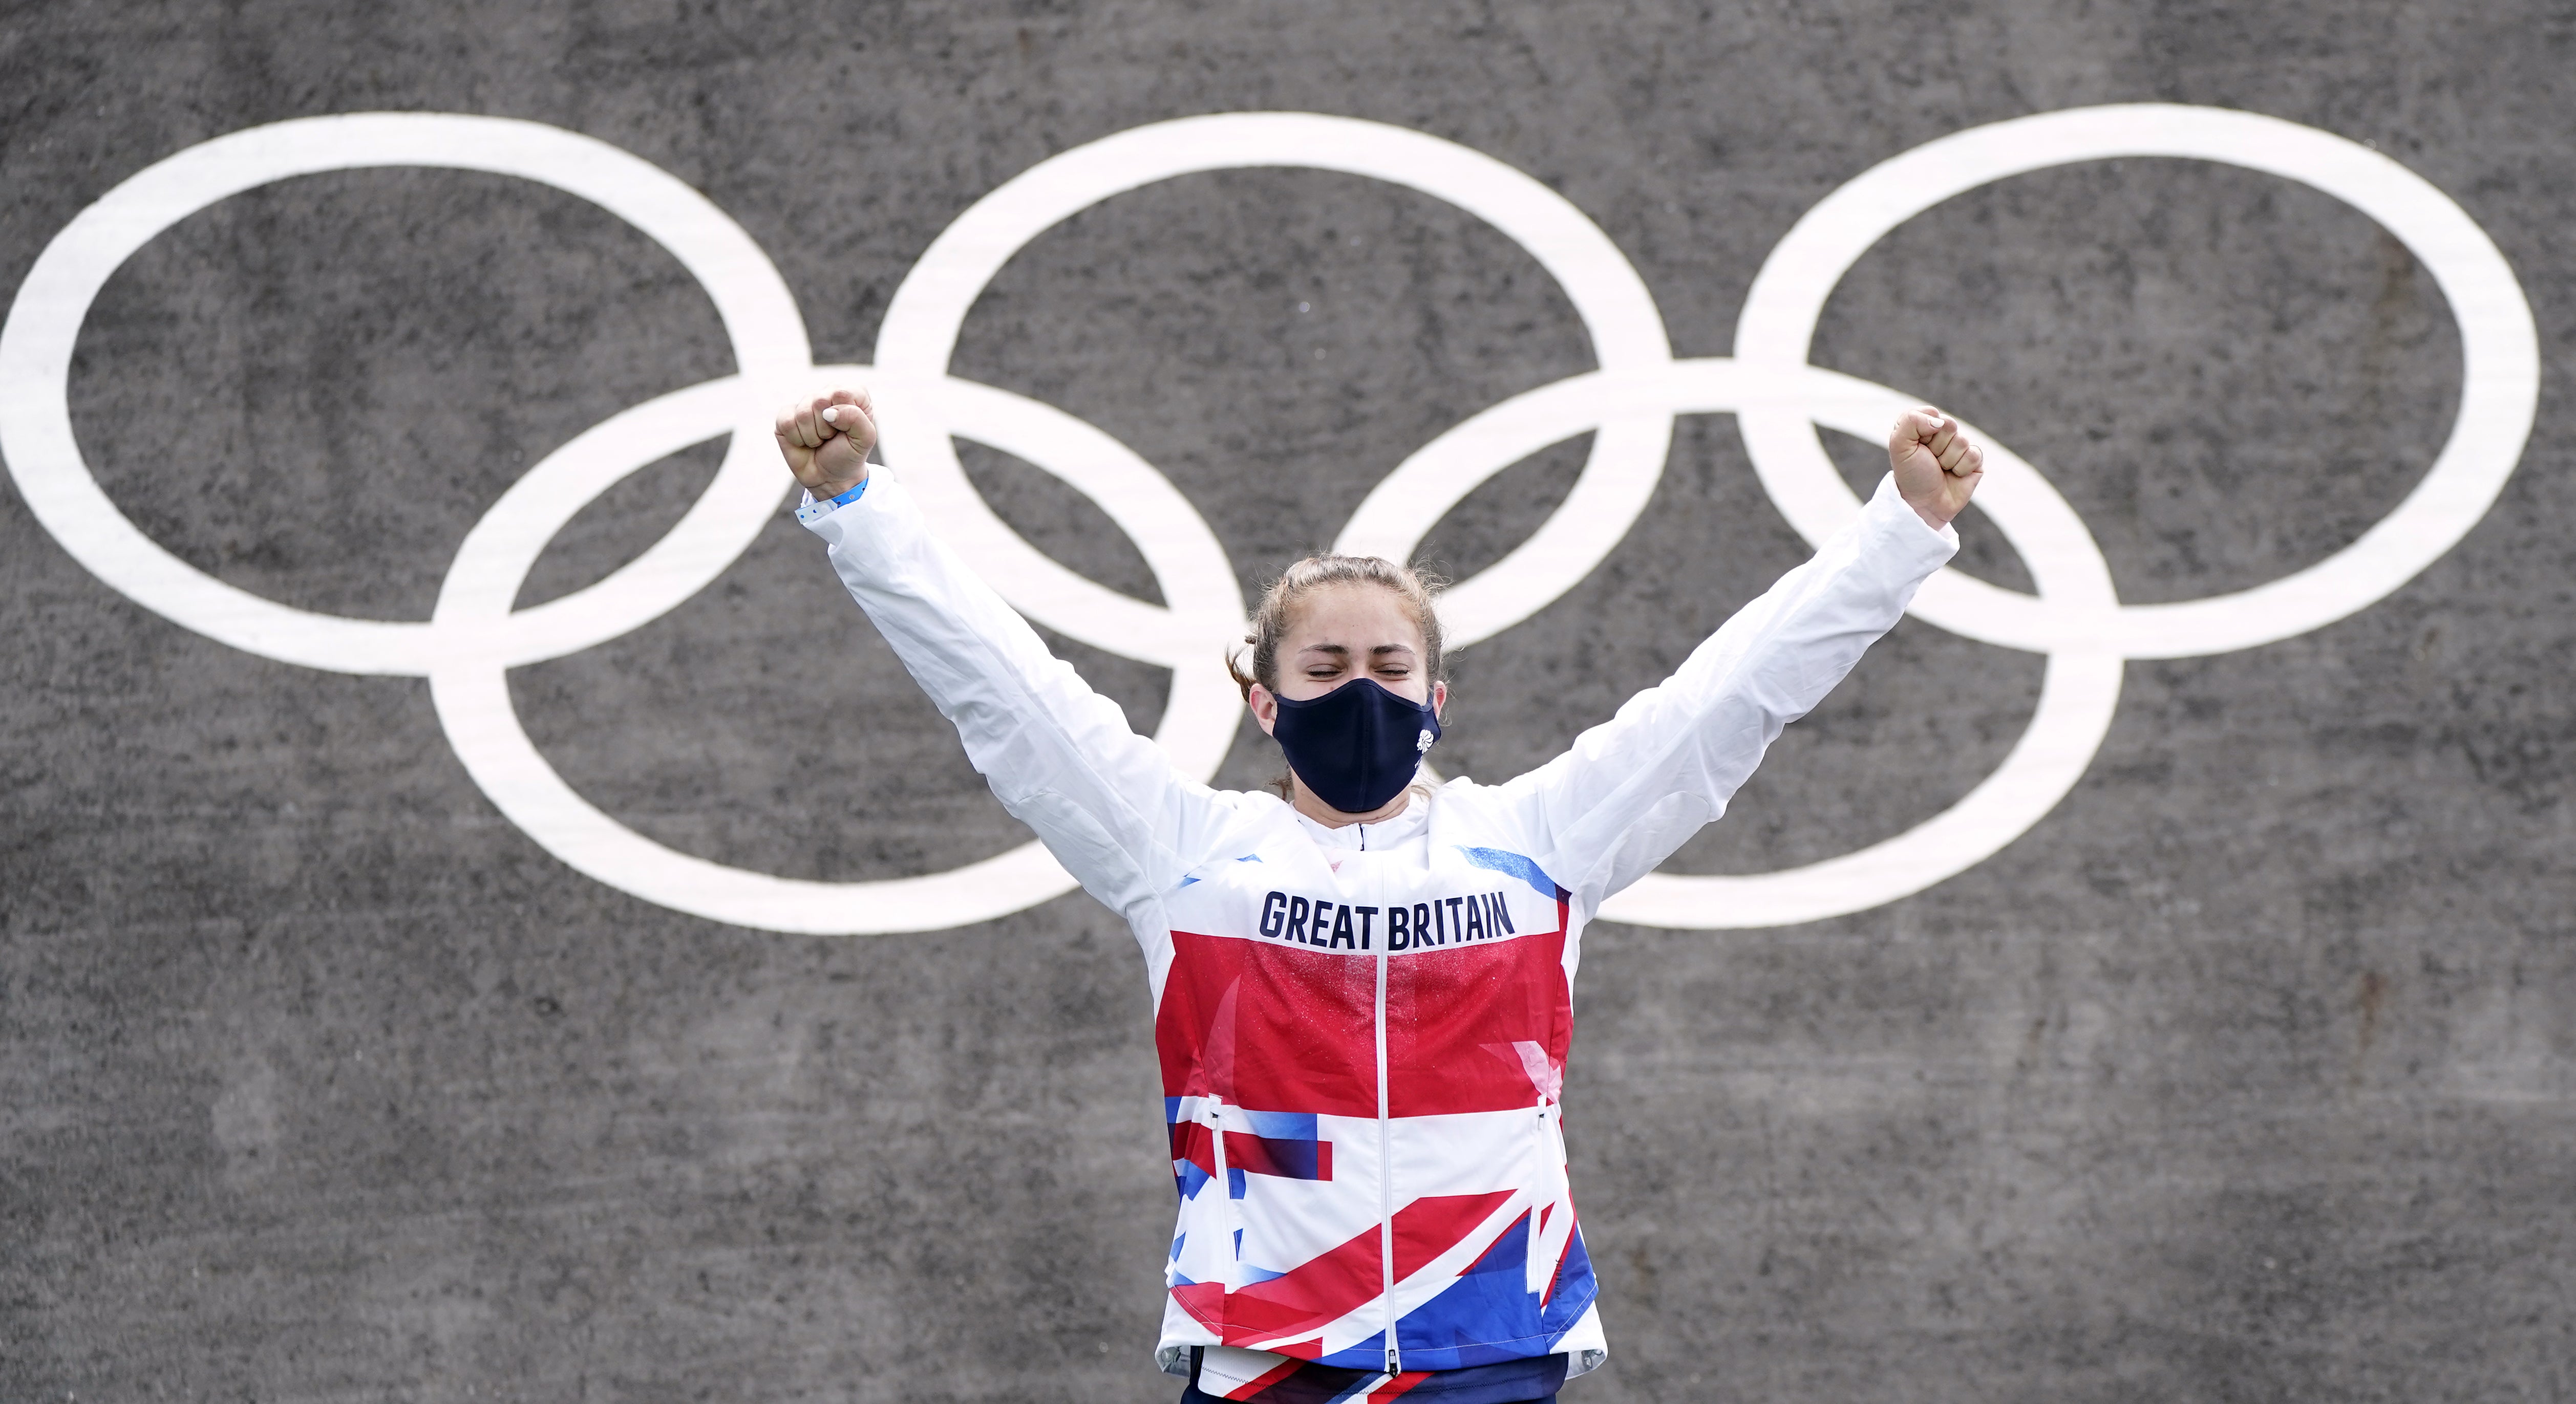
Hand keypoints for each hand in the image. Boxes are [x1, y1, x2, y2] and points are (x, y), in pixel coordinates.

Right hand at [774, 388, 877, 498]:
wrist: (830, 477)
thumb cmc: (849, 455)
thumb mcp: (865, 439)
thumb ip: (856, 419)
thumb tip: (828, 412)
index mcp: (851, 394)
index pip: (841, 393)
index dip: (843, 417)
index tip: (847, 431)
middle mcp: (827, 394)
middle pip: (819, 401)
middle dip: (826, 429)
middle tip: (831, 437)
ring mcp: (805, 403)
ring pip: (803, 413)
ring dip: (813, 436)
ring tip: (819, 441)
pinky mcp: (786, 416)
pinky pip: (786, 422)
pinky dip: (797, 439)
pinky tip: (804, 442)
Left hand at [1887, 406, 1982, 530]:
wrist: (1924, 505)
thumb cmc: (1911, 476)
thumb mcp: (1899, 446)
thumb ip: (1911, 421)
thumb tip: (1939, 421)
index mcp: (1922, 426)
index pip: (1931, 412)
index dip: (1922, 430)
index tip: (1915, 447)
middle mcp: (1941, 433)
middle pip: (1949, 425)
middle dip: (1936, 446)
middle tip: (1929, 460)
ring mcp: (1959, 446)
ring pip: (1961, 441)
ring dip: (1947, 460)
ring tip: (1940, 470)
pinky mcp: (1974, 460)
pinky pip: (1974, 454)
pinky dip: (1961, 468)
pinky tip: (1954, 475)